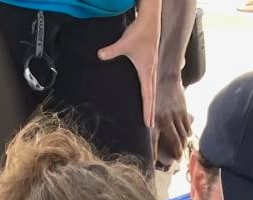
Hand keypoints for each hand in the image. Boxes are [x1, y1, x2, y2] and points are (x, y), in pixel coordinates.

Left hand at [98, 5, 158, 125]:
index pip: (147, 95)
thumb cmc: (139, 32)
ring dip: (152, 102)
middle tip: (150, 126)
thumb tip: (99, 55)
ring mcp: (153, 67)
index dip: (147, 109)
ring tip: (150, 114)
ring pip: (153, 90)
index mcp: (147, 71)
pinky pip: (152, 82)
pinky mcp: (151, 63)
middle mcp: (152, 71)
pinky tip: (148, 96)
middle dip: (151, 111)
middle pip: (152, 96)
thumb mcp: (124, 42)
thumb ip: (111, 50)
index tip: (148, 123)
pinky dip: (151, 92)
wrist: (150, 20)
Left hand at [153, 70, 190, 167]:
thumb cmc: (155, 94)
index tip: (154, 164)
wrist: (166, 77)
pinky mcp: (183, 112)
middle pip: (174, 143)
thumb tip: (150, 134)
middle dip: (177, 153)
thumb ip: (151, 122)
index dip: (154, 155)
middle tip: (178, 159)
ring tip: (183, 149)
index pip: (153, 143)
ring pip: (183, 136)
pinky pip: (187, 128)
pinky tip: (187, 136)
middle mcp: (165, 120)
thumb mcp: (149, 109)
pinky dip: (188, 133)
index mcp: (154, 121)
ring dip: (183, 144)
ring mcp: (176, 116)